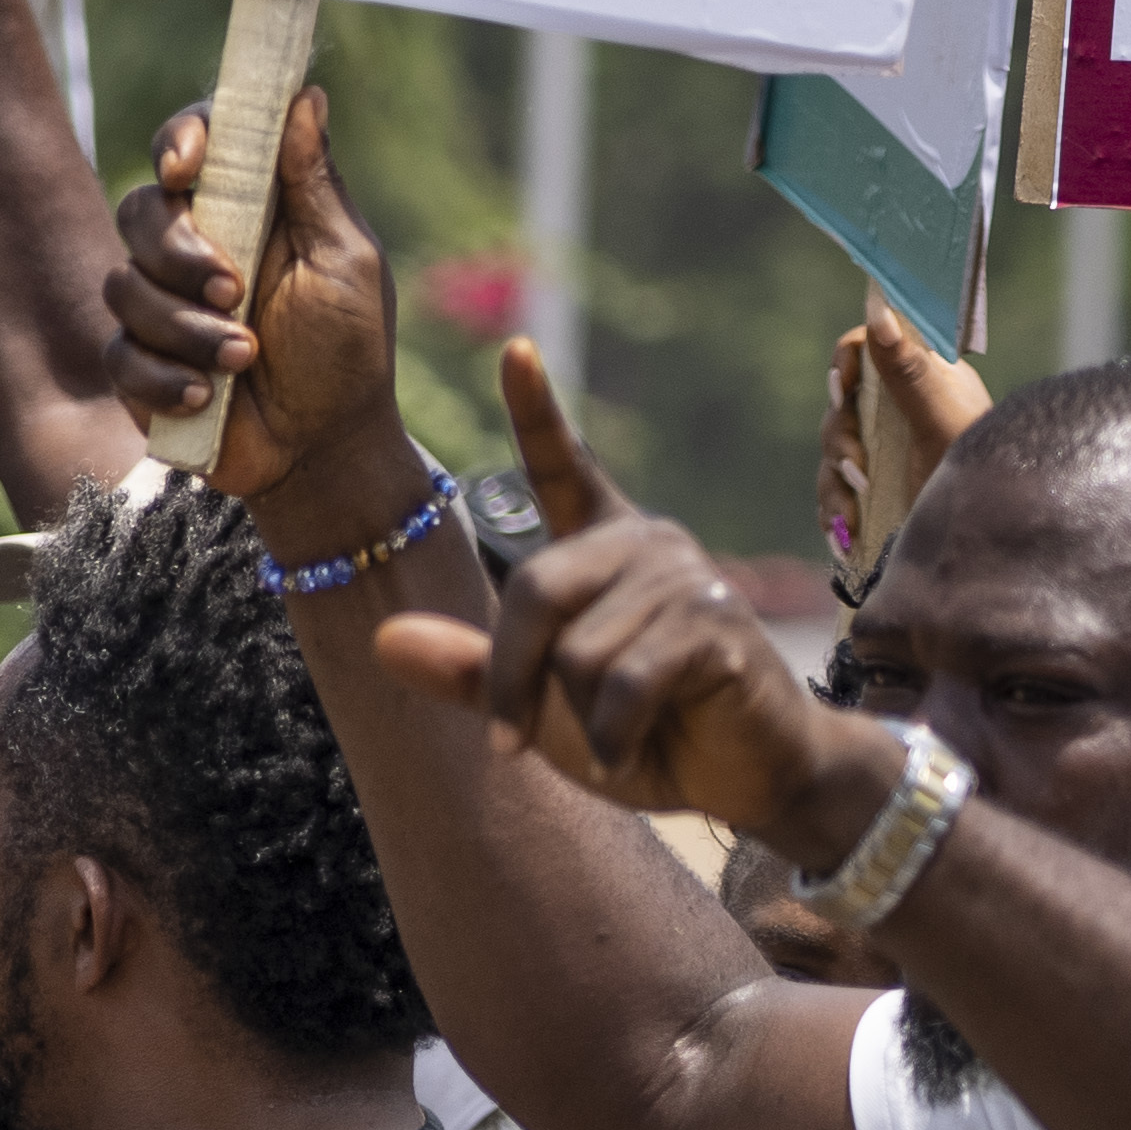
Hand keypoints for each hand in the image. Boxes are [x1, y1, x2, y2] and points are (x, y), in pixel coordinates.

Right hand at [108, 92, 411, 537]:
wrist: (321, 451)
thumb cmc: (347, 353)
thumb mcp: (345, 262)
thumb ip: (313, 183)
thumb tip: (304, 95)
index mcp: (247, 209)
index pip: (194, 144)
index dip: (180, 140)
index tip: (187, 166)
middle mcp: (194, 247)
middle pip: (140, 209)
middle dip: (179, 250)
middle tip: (234, 288)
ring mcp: (159, 305)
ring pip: (124, 285)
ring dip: (186, 326)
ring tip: (243, 358)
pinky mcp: (136, 363)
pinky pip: (118, 351)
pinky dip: (164, 375)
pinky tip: (206, 394)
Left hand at [372, 343, 867, 846]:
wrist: (747, 780)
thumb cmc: (645, 737)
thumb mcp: (538, 710)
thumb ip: (470, 672)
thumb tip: (384, 639)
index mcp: (602, 548)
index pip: (564, 467)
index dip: (537, 411)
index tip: (515, 349)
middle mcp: (646, 543)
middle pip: (534, 590)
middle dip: (510, 679)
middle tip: (508, 743)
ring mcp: (686, 577)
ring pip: (579, 650)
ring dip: (578, 720)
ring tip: (613, 738)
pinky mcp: (717, 624)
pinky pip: (625, 682)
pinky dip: (611, 735)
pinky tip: (628, 750)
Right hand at [819, 297, 986, 594]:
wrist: (989, 549)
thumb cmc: (982, 479)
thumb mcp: (941, 423)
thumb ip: (908, 370)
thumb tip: (879, 310)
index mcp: (924, 381)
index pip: (865, 349)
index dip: (845, 365)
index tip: (843, 391)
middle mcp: (900, 412)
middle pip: (839, 406)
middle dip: (840, 441)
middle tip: (860, 470)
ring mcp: (884, 453)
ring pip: (830, 454)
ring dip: (835, 485)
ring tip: (856, 512)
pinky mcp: (873, 493)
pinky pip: (832, 494)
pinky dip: (834, 515)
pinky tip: (845, 536)